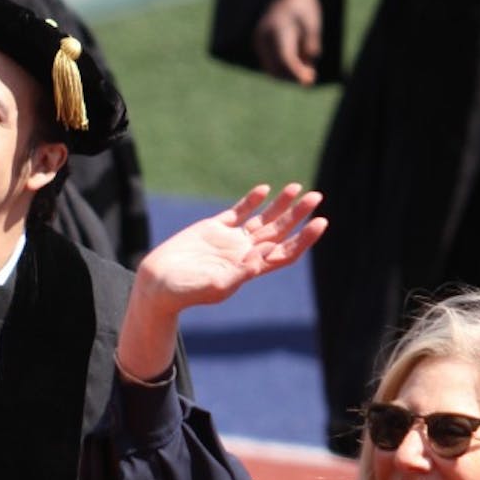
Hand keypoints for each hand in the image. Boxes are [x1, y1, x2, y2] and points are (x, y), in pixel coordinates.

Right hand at [118, 184, 326, 380]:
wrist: (158, 284)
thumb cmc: (185, 292)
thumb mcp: (215, 286)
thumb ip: (239, 273)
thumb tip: (263, 258)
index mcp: (249, 270)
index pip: (285, 253)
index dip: (304, 239)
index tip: (320, 222)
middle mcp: (244, 254)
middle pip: (279, 232)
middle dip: (298, 214)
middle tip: (316, 196)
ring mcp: (230, 240)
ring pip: (262, 219)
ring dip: (280, 205)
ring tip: (296, 187)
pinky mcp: (213, 229)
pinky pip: (238, 212)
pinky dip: (251, 201)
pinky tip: (264, 189)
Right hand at [252, 0, 321, 85]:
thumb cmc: (303, 9)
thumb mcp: (313, 23)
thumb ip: (312, 43)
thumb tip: (311, 66)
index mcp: (277, 29)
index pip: (284, 59)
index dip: (297, 73)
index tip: (309, 81)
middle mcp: (263, 37)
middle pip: (276, 68)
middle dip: (294, 76)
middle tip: (311, 76)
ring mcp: (258, 42)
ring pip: (272, 69)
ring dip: (289, 74)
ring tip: (307, 66)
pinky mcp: (259, 47)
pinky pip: (270, 64)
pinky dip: (284, 68)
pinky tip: (298, 63)